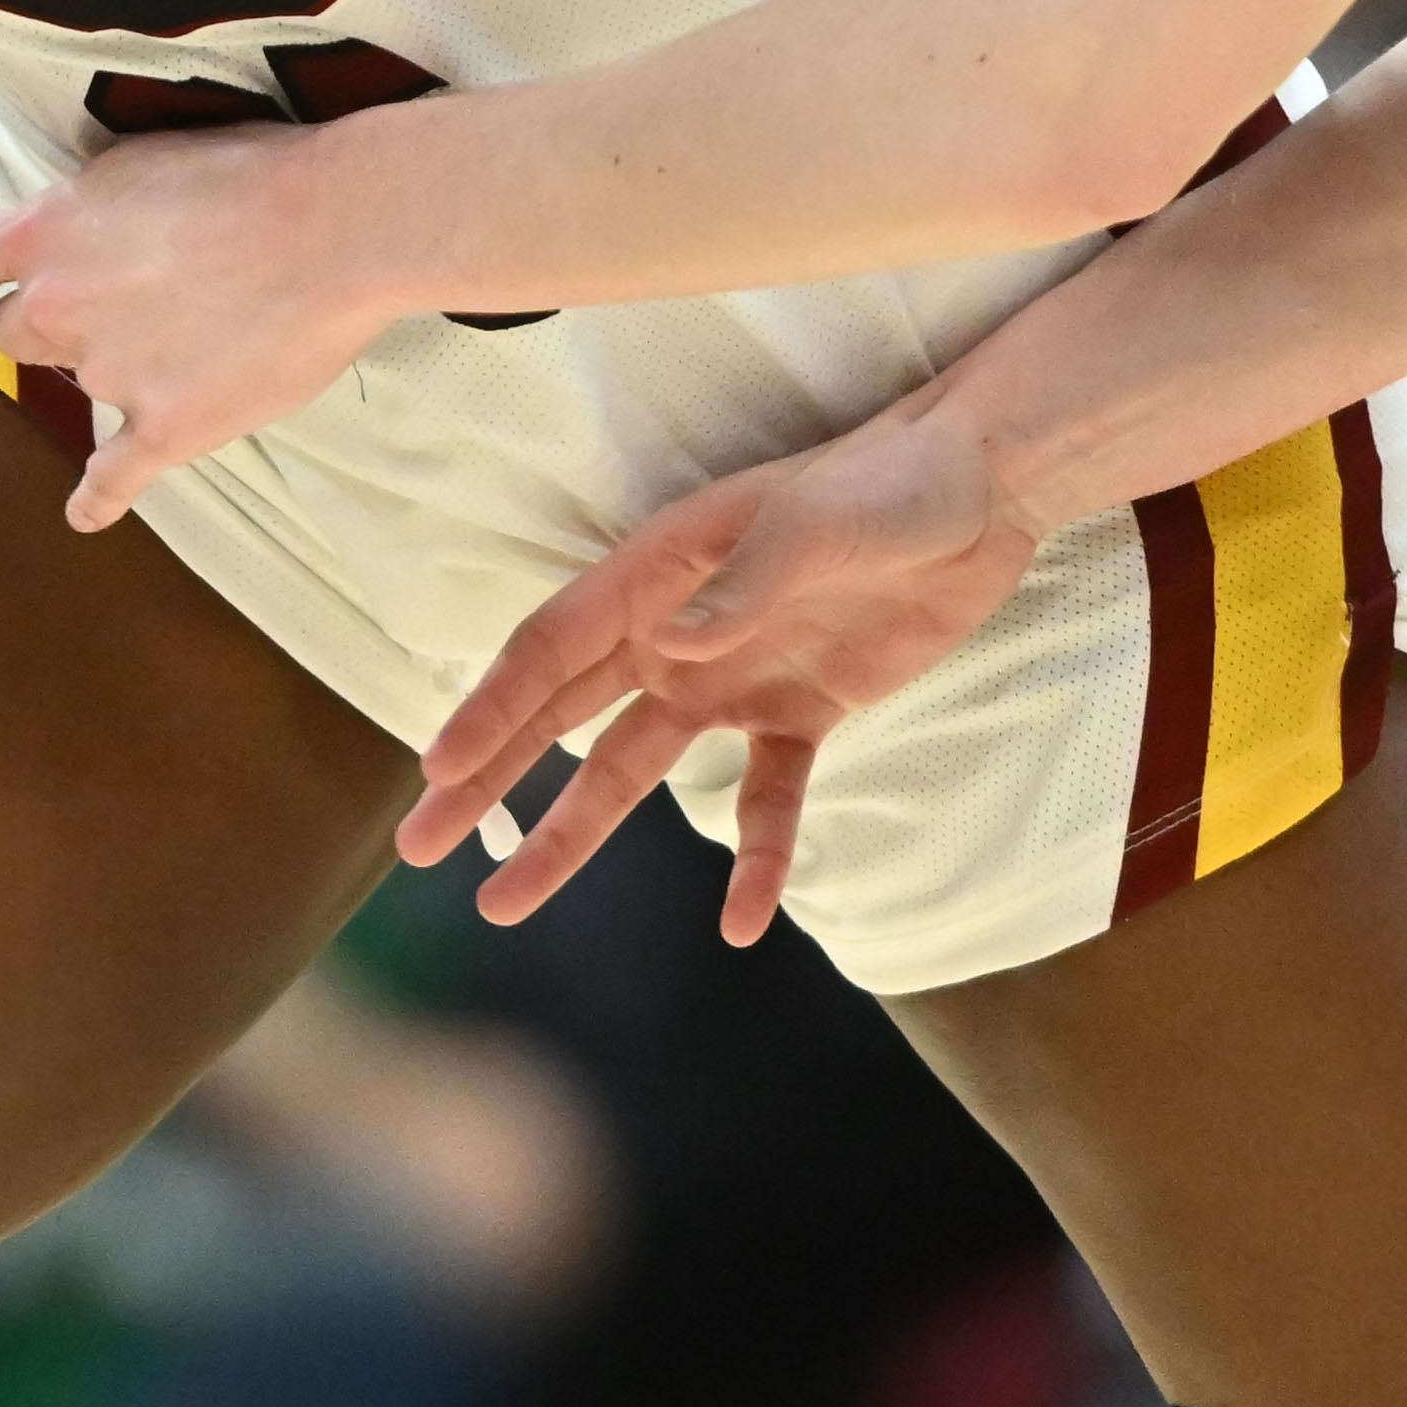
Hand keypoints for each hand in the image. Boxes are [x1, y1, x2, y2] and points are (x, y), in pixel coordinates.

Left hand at [0, 124, 406, 529]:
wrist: (336, 231)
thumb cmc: (249, 173)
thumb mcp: (139, 160)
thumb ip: (85, 207)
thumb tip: (70, 232)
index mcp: (47, 232)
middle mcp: (59, 307)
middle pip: (11, 332)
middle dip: (48, 320)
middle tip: (114, 302)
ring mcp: (109, 375)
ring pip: (80, 383)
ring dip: (113, 367)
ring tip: (183, 343)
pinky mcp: (165, 430)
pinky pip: (113, 477)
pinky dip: (99, 496)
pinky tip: (88, 512)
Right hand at [395, 419, 1043, 942]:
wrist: (985, 488)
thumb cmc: (891, 483)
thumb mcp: (815, 526)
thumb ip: (744, 588)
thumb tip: (670, 645)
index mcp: (660, 570)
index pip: (554, 648)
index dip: (492, 710)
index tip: (436, 773)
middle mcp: (678, 629)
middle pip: (561, 716)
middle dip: (488, 779)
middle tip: (421, 845)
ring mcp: (735, 676)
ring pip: (632, 770)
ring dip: (573, 835)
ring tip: (508, 903)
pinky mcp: (802, 711)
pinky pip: (767, 800)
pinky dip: (755, 859)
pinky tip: (740, 922)